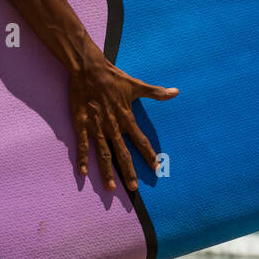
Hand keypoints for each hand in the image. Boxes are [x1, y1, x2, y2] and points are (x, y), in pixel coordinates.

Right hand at [70, 46, 177, 191]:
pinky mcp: (82, 125)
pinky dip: (82, 159)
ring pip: (103, 154)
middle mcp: (113, 126)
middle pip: (122, 153)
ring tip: (110, 188)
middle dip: (128, 171)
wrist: (89, 70)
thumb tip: (176, 92)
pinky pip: (83, 146)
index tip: (156, 167)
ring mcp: (96, 127)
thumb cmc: (114, 78)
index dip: (148, 155)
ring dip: (107, 171)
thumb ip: (156, 92)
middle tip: (133, 188)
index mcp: (126, 118)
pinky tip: (83, 173)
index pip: (141, 141)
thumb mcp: (137, 85)